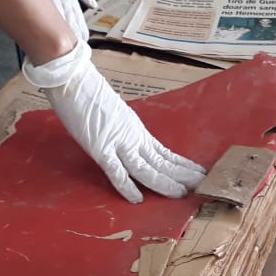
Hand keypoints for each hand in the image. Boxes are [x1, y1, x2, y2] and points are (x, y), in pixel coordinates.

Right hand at [23, 42, 204, 201]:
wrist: (73, 77)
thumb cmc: (87, 93)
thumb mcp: (113, 114)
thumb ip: (122, 129)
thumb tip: (127, 139)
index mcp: (135, 131)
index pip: (163, 153)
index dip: (181, 165)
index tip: (198, 173)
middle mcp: (132, 138)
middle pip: (161, 162)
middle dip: (182, 176)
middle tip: (203, 186)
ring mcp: (117, 143)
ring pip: (146, 168)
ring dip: (164, 182)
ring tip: (183, 194)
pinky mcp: (100, 147)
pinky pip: (115, 171)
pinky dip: (126, 186)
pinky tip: (138, 198)